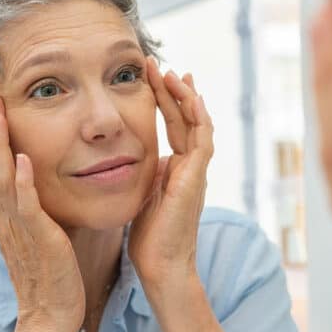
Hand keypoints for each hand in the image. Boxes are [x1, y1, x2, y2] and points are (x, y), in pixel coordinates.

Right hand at [0, 93, 84, 331]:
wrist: (52, 314)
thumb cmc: (47, 274)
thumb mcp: (31, 234)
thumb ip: (26, 209)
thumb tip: (27, 183)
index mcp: (1, 217)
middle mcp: (3, 218)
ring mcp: (19, 228)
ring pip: (0, 179)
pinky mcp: (40, 238)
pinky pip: (28, 206)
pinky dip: (22, 182)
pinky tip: (21, 159)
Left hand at [128, 57, 213, 298]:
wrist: (162, 267)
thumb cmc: (149, 239)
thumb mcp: (141, 196)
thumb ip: (142, 174)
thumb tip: (128, 157)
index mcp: (175, 169)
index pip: (172, 126)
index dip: (162, 100)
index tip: (149, 77)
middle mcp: (189, 166)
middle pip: (184, 118)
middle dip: (171, 90)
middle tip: (156, 64)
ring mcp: (196, 172)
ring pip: (197, 123)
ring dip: (185, 96)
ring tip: (170, 72)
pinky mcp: (197, 178)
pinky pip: (203, 140)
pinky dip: (199, 117)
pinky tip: (190, 96)